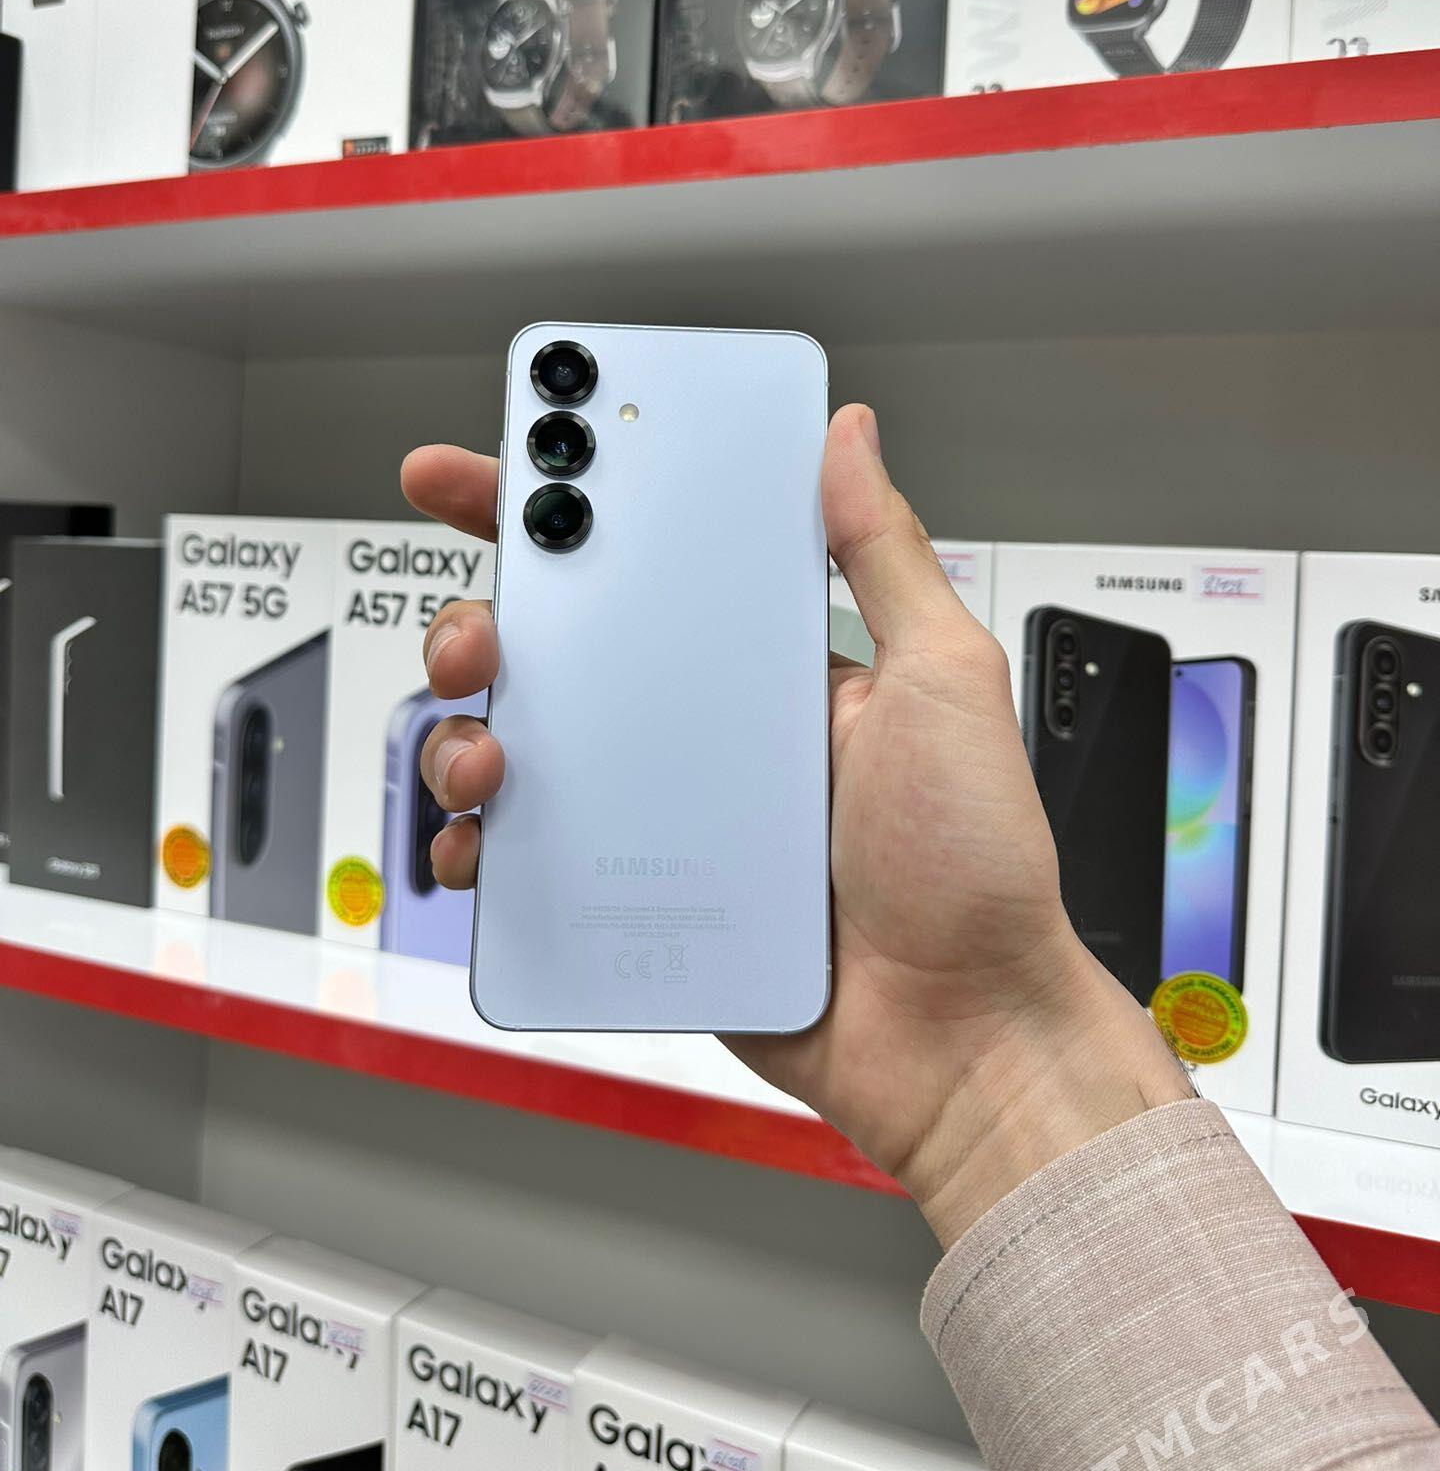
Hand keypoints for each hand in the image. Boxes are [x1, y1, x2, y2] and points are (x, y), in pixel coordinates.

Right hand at [401, 410, 1188, 1249]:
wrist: (959, 1035)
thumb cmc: (973, 866)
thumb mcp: (946, 680)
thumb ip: (885, 554)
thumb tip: (849, 435)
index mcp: (768, 663)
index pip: (651, 555)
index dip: (563, 503)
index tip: (491, 465)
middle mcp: (701, 729)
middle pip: (554, 647)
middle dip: (483, 618)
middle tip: (476, 632)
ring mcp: (660, 814)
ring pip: (518, 746)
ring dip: (467, 732)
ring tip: (493, 752)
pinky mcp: (633, 897)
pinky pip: (525, 860)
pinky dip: (478, 848)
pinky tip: (484, 845)